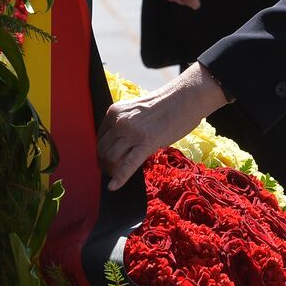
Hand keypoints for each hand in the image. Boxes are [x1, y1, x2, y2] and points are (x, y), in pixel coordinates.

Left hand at [98, 62, 230, 189]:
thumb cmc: (164, 105)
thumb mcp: (135, 110)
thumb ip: (124, 124)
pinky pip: (128, 165)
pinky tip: (113, 187)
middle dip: (105, 163)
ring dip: (112, 169)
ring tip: (116, 176)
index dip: (102, 151)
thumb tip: (117, 145)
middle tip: (110, 171)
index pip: (100, 137)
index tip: (105, 160)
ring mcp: (133, 132)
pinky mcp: (147, 143)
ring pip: (112, 158)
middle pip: (103, 149)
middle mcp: (120, 121)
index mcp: (115, 111)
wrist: (185, 98)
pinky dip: (119, 178)